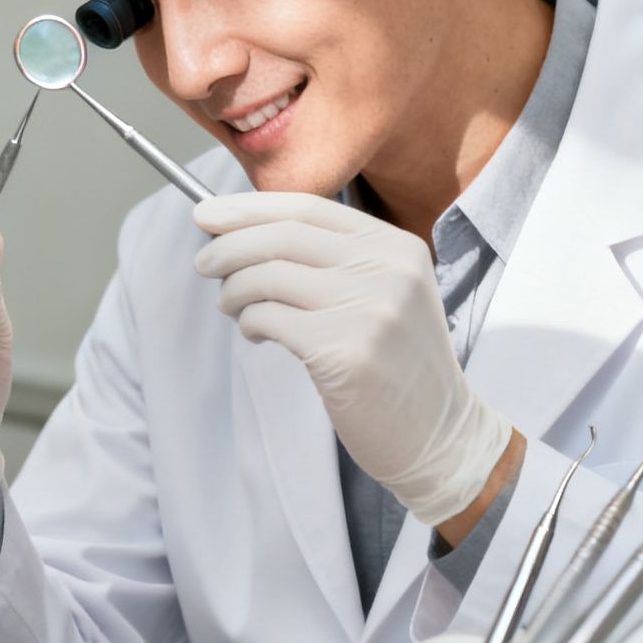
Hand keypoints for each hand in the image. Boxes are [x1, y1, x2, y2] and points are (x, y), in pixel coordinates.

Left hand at [194, 191, 511, 524]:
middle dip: (228, 246)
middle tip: (203, 264)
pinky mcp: (345, 351)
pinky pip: (269, 318)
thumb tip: (243, 230)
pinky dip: (249, 322)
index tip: (207, 212)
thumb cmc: (395, 364)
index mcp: (396, 246)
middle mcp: (387, 269)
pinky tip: (255, 333)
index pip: (307, 207)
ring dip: (234, 291)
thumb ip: (331, 259)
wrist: (439, 435)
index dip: (249, 207)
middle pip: (281, 236)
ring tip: (231, 307)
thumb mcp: (384, 293)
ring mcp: (369, 308)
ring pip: (268, 276)